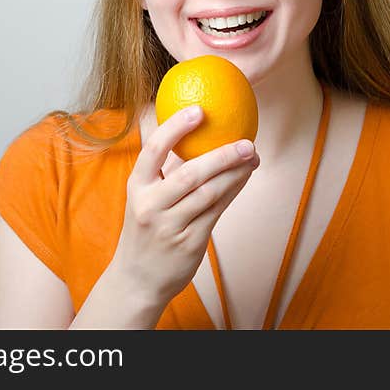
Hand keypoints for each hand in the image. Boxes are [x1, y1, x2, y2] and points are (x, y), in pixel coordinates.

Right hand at [108, 105, 259, 306]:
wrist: (137, 279)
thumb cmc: (146, 228)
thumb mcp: (145, 197)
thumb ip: (165, 170)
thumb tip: (196, 132)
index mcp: (137, 186)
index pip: (154, 149)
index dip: (176, 127)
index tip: (199, 110)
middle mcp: (150, 205)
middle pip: (190, 173)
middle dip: (222, 155)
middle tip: (246, 141)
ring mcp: (169, 226)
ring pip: (209, 193)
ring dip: (235, 173)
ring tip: (252, 157)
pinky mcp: (189, 242)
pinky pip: (216, 211)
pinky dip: (233, 191)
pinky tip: (244, 178)